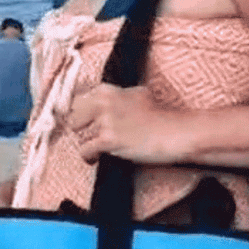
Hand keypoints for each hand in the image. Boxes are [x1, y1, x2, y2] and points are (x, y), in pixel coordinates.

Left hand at [64, 85, 189, 164]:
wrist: (174, 133)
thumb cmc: (159, 118)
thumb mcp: (136, 95)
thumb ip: (116, 97)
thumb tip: (101, 101)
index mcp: (107, 90)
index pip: (76, 100)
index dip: (81, 115)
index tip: (84, 124)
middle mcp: (104, 102)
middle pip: (73, 118)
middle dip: (81, 129)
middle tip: (91, 137)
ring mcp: (106, 120)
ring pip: (78, 135)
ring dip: (86, 144)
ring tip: (97, 150)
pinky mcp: (109, 139)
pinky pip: (85, 151)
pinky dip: (89, 157)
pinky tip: (95, 159)